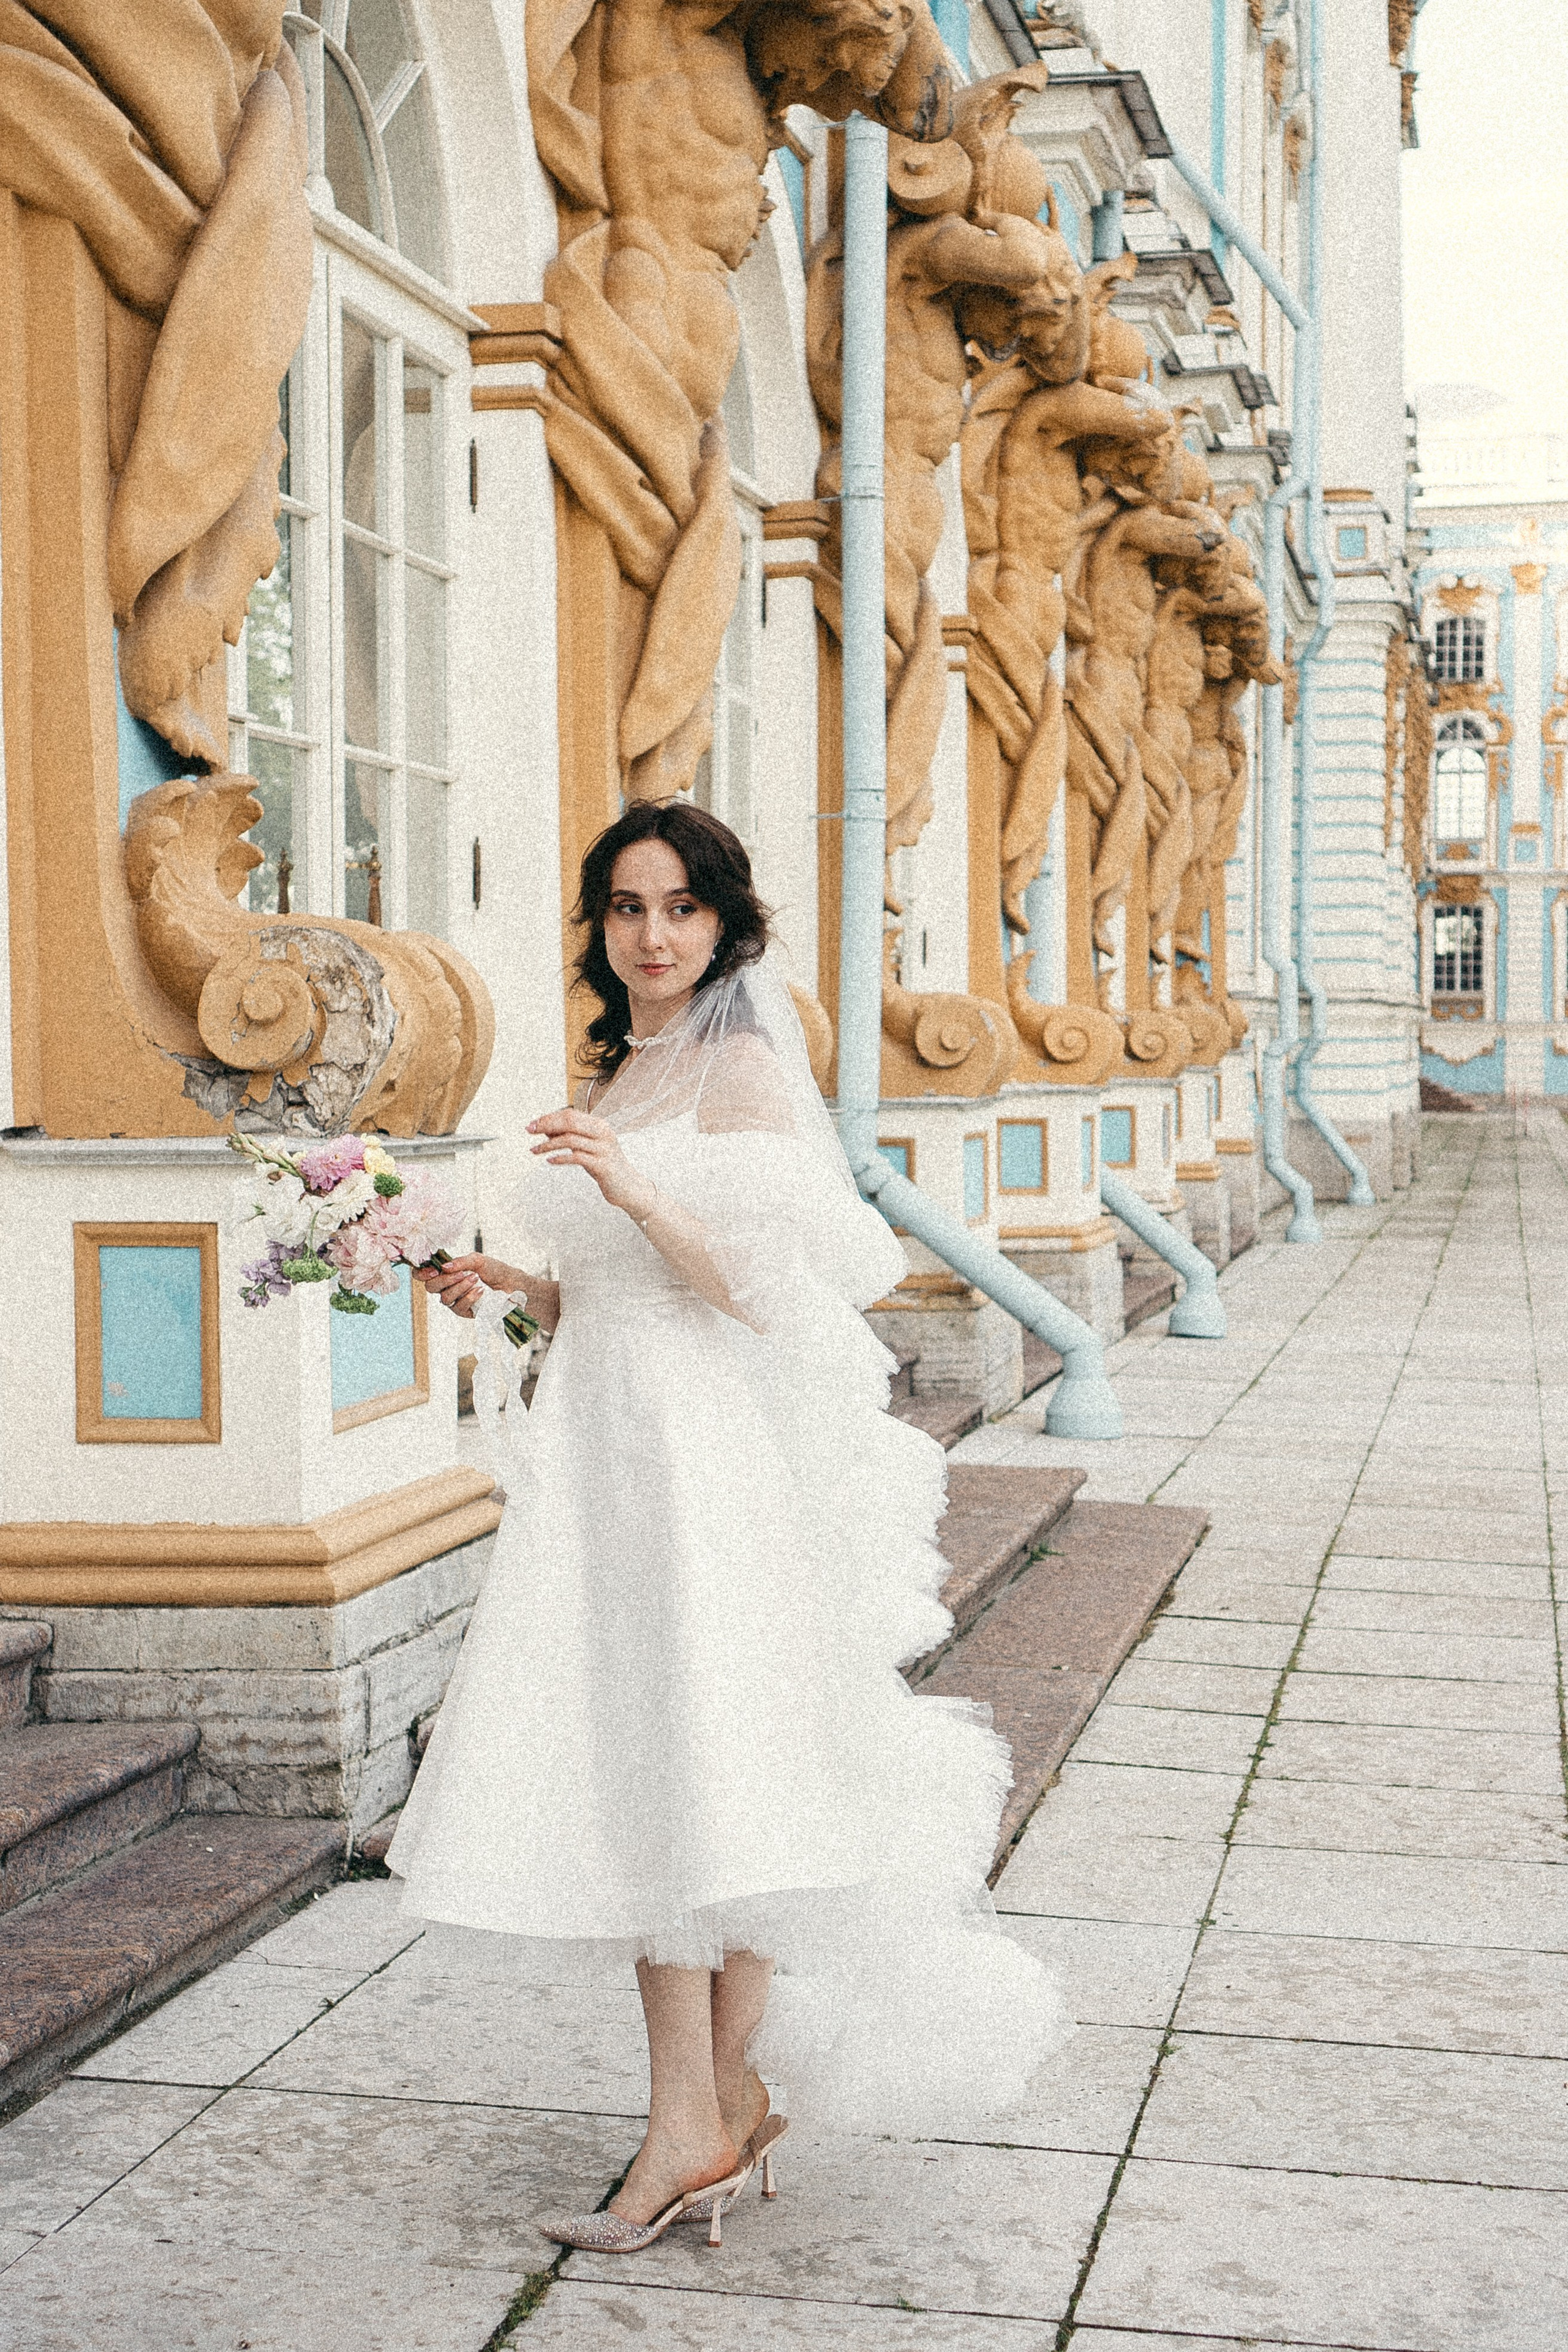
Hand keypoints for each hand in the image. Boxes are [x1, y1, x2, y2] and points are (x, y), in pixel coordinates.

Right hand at [414, 1252, 517, 1319]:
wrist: (512, 1285)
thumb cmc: (495, 1270)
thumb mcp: (478, 1260)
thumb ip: (461, 1262)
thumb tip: (444, 1267)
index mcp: (446, 1273)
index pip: (423, 1275)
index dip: (422, 1273)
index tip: (435, 1270)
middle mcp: (447, 1287)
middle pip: (430, 1287)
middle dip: (445, 1280)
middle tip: (462, 1274)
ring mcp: (455, 1301)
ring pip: (445, 1298)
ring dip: (460, 1288)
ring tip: (476, 1280)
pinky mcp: (464, 1312)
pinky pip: (459, 1307)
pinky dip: (470, 1297)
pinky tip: (481, 1291)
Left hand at [527, 1108, 656, 1220]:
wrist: (628, 1187)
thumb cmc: (606, 1166)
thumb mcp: (587, 1148)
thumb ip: (570, 1136)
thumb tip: (546, 1129)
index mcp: (599, 1125)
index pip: (570, 1114)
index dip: (549, 1118)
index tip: (533, 1124)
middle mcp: (603, 1133)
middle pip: (570, 1121)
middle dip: (546, 1125)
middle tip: (530, 1131)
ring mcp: (604, 1149)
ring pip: (570, 1139)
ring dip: (548, 1144)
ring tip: (536, 1150)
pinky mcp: (602, 1165)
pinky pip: (577, 1157)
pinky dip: (560, 1158)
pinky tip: (550, 1161)